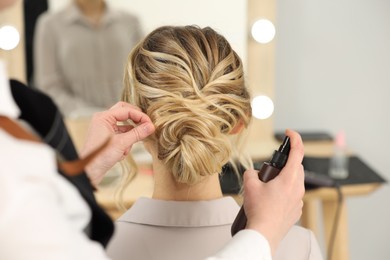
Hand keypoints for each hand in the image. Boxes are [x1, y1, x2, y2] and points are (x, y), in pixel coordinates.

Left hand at [80, 102, 154, 185]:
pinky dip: (126, 143)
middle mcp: (104, 121)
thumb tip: (150, 126)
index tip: (150, 124)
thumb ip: (137, 133)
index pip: (126, 110)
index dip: (140, 116)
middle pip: (125, 113)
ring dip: (130, 136)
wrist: (89, 171)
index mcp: (104, 117)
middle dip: (135, 120)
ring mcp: (106, 129)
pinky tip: (122, 153)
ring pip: (125, 126)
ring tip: (127, 147)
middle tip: (146, 124)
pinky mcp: (109, 139)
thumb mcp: (122, 143)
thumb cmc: (99, 156)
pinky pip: (122, 135)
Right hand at [243, 129, 304, 253]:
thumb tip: (253, 174)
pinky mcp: (296, 211)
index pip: (298, 152)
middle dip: (285, 163)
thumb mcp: (250, 185)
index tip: (290, 133)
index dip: (295, 139)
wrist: (263, 234)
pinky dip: (284, 192)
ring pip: (295, 182)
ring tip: (268, 186)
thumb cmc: (259, 211)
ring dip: (284, 178)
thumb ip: (251, 173)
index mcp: (289, 179)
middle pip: (296, 167)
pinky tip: (271, 199)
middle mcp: (297, 188)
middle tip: (271, 168)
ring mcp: (298, 201)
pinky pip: (293, 195)